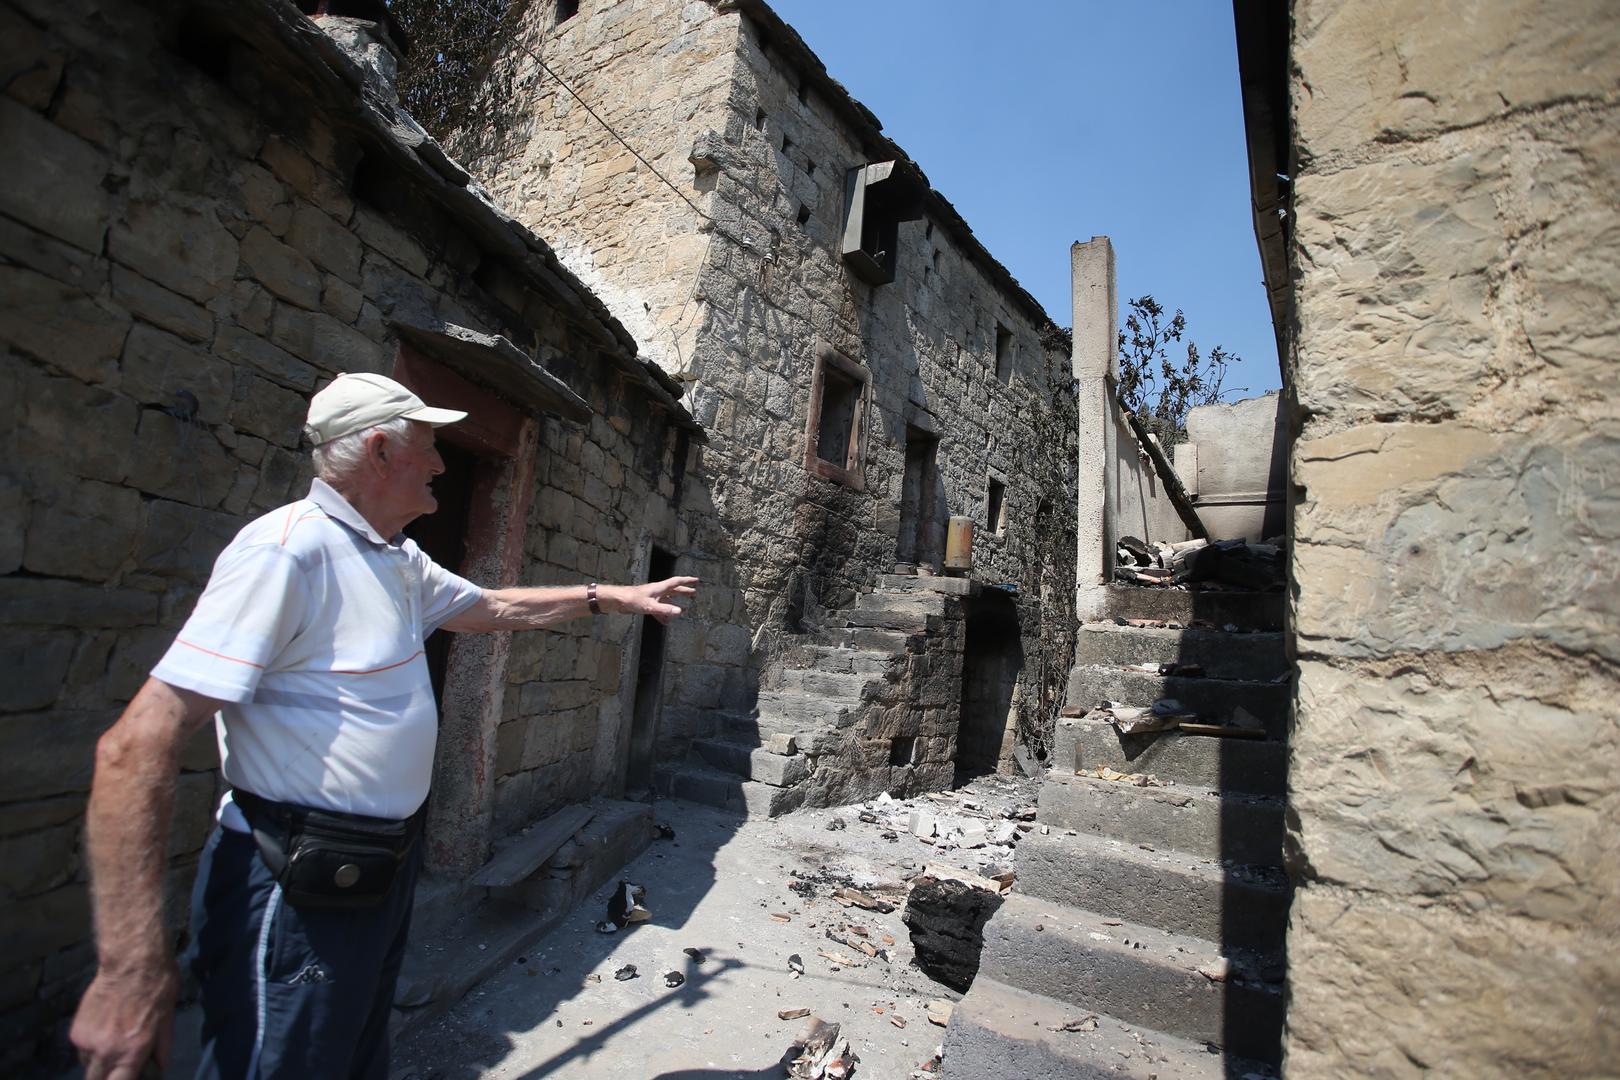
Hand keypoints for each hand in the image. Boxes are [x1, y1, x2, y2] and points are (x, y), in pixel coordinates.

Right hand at [70, 961, 177, 1079]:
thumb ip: (161, 1049)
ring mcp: (86, 1041)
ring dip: (98, 1060)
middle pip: (95, 1079)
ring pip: (87, 1064)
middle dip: (105, 1077)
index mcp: (131, 1051)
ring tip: (114, 1040)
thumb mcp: (167, 1020)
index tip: (128, 1076)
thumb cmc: (157, 988)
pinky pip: (82, 1047)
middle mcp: (105, 1051)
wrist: (131, 962)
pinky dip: (91, 1044)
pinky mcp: (75, 1030)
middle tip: (118, 1067)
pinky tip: (105, 1027)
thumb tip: (159, 1068)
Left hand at [619, 576, 698, 622]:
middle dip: (684, 591)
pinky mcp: (647, 604)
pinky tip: (666, 621)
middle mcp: (657, 591)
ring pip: (667, 601)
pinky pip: (658, 610)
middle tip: (693, 592)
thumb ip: (664, 610)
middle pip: (673, 590)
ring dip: (675, 604)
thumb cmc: (632, 599)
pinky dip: (663, 615)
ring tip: (683, 608)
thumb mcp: (650, 606)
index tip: (695, 580)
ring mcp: (652, 598)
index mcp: (659, 588)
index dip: (687, 581)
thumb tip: (679, 611)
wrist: (619, 600)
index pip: (676, 582)